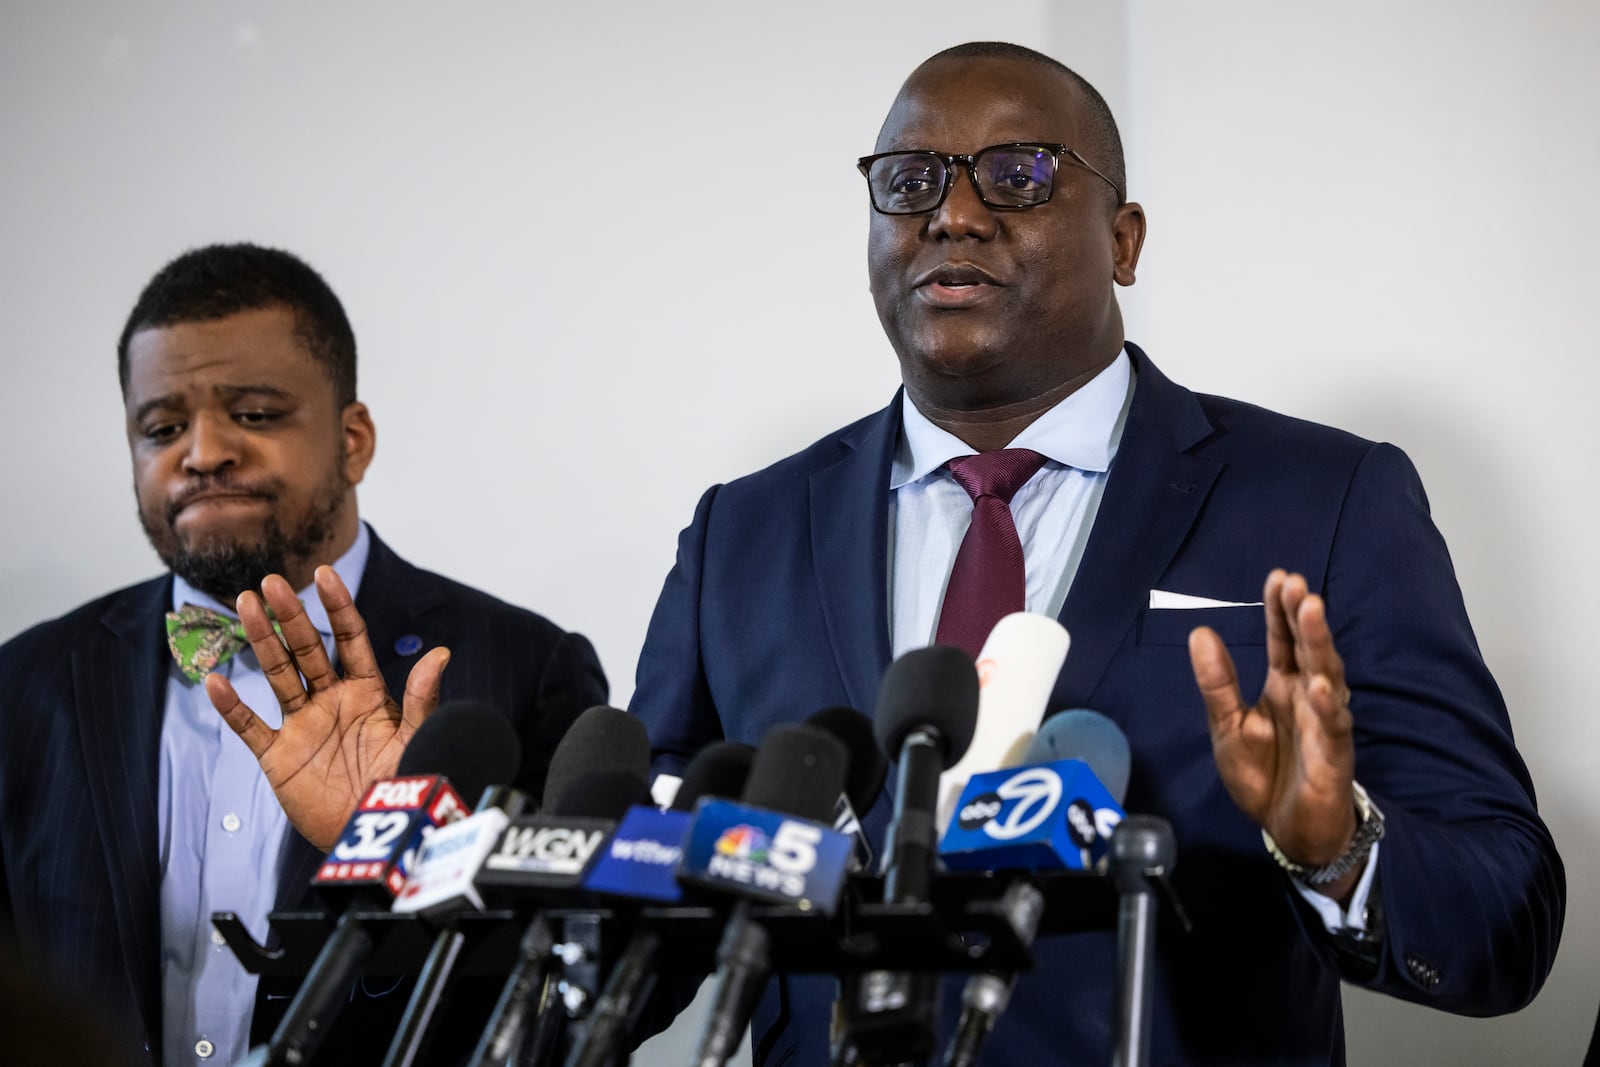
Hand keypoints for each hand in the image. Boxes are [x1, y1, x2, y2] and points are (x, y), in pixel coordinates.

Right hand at [204, 565, 449, 849]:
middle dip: (290, 616)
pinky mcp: (279, 756)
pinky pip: (251, 726)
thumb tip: (441, 652)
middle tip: (271, 581)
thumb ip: (423, 698)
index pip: (350, 639)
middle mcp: (332, 701)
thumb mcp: (417, 737)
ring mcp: (303, 725)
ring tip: (243, 604)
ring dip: (260, 641)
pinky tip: (216, 680)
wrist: (378, 834)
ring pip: (277, 675)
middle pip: (307, 650)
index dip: (337, 607)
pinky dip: (232, 706)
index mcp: (367, 692)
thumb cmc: (406, 783)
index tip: (324, 574)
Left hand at [1188, 570, 1360, 898]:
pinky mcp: (1334, 755)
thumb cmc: (1264, 775)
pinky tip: (1320, 687)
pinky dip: (1329, 707)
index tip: (1279, 577)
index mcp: (1283, 687)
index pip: (1284, 640)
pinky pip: (1334, 728)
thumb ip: (1218, 682)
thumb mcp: (1228, 726)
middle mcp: (1309, 698)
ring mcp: (1325, 723)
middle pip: (1308, 649)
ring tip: (1311, 612)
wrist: (1287, 829)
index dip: (1281, 610)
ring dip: (1319, 644)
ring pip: (1328, 677)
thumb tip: (1200, 632)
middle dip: (1303, 617)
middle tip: (1297, 584)